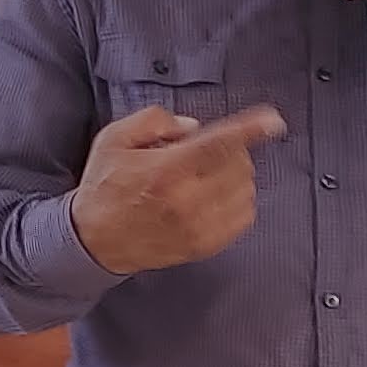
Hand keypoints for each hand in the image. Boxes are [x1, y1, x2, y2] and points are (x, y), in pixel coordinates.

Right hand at [69, 103, 287, 274]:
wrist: (94, 240)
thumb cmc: (105, 188)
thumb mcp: (114, 140)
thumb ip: (154, 121)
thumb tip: (193, 127)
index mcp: (165, 170)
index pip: (219, 144)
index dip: (250, 130)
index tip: (272, 121)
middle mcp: (185, 200)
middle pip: (239, 165)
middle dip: (232, 149)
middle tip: (208, 151)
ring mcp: (198, 226)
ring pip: (246, 191)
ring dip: (237, 175)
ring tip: (209, 174)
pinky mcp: (204, 245)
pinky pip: (244, 218)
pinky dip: (240, 201)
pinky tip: (217, 196)